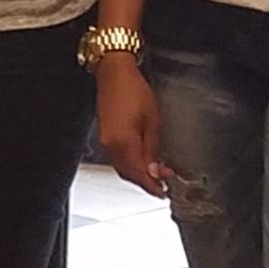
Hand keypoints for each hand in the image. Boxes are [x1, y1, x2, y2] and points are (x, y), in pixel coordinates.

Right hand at [95, 58, 169, 197]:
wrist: (114, 74)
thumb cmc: (133, 91)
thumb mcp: (153, 121)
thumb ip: (153, 149)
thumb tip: (156, 170)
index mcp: (124, 143)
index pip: (139, 174)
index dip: (153, 186)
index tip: (164, 193)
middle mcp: (111, 146)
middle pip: (129, 174)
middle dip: (146, 182)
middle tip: (163, 184)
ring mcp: (105, 141)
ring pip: (122, 168)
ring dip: (138, 175)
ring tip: (155, 174)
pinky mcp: (104, 136)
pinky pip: (117, 159)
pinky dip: (129, 165)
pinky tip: (140, 162)